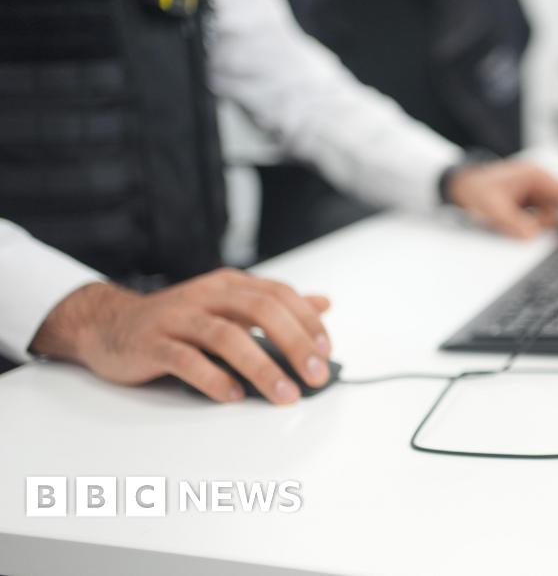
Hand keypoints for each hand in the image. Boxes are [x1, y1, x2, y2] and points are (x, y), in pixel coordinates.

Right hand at [29, 269, 332, 404]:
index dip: (307, 321)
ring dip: (262, 368)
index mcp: (229, 285)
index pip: (278, 295)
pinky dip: (213, 379)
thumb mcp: (229, 306)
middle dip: (294, 344)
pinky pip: (186, 360)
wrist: (108, 324)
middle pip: (260, 311)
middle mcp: (206, 296)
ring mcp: (176, 319)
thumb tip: (324, 303)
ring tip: (285, 394)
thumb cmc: (178, 320)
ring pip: (226, 337)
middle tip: (316, 375)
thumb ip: (276, 306)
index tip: (326, 351)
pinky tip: (234, 396)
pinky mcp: (151, 344)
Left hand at [446, 159, 557, 238]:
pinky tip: (509, 220)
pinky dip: (528, 227)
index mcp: (537, 176)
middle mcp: (542, 184)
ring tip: (505, 220)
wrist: (460, 185)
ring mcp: (538, 195)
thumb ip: (511, 221)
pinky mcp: (532, 205)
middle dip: (545, 223)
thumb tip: (531, 236)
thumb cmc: (476, 187)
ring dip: (532, 227)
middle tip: (531, 229)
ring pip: (549, 220)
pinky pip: (539, 222)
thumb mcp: (491, 206)